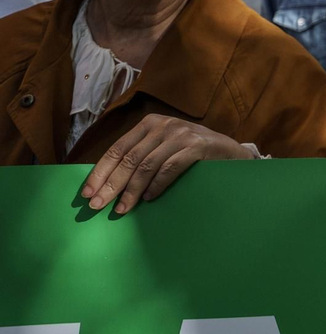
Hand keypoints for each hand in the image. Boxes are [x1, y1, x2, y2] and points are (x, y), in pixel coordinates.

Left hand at [80, 114, 250, 213]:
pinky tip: (149, 199)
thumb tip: (106, 182)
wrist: (230, 151)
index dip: (100, 172)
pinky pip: (170, 168)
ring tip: (122, 209)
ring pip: (147, 165)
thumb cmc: (191, 152)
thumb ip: (141, 154)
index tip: (87, 193)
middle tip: (96, 206)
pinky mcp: (197, 147)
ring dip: (132, 191)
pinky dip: (157, 185)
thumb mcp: (164, 146)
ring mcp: (181, 135)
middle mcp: (164, 125)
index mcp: (150, 123)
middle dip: (111, 185)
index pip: (117, 149)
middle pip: (129, 159)